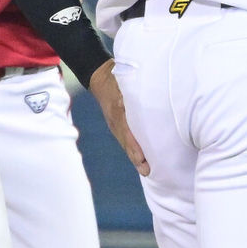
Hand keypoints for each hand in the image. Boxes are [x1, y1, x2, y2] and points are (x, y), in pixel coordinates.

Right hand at [88, 58, 148, 175]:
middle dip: (136, 157)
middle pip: (126, 142)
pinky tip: (139, 159)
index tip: (142, 159)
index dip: (134, 147)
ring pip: (125, 143)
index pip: (127, 132)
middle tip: (147, 171)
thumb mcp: (124, 81)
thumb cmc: (116, 77)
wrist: (99, 76)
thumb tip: (144, 102)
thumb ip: (133, 91)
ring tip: (146, 170)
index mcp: (118, 110)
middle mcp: (116, 120)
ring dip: (135, 157)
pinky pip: (124, 139)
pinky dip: (132, 150)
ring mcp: (115, 123)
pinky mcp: (116, 124)